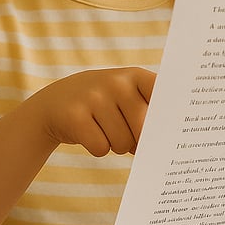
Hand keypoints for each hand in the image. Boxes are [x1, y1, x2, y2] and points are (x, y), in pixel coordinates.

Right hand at [28, 67, 155, 156]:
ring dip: (115, 145)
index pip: (162, 96)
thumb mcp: (124, 96)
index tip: (170, 130)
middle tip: (124, 133)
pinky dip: (97, 148)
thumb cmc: (102, 105)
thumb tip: (164, 142)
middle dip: (135, 140)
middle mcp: (115, 81)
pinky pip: (101, 148)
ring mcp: (93, 96)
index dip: (167, 117)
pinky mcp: (75, 116)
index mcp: (134, 75)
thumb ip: (147, 111)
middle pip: (142, 129)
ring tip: (103, 129)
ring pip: (122, 143)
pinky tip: (89, 133)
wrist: (53, 103)